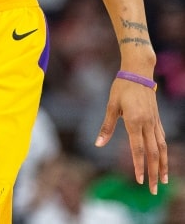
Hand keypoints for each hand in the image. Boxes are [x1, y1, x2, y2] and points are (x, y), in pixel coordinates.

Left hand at [95, 78, 167, 193]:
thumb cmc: (121, 87)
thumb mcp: (111, 105)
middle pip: (153, 153)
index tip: (139, 181)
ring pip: (161, 147)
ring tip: (163, 180)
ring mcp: (154, 121)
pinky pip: (162, 138)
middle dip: (152, 172)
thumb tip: (98, 144)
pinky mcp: (157, 118)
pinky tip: (163, 159)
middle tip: (153, 190)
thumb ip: (107, 127)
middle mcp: (147, 124)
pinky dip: (164, 151)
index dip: (139, 166)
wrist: (138, 72)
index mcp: (135, 121)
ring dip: (162, 165)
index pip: (138, 149)